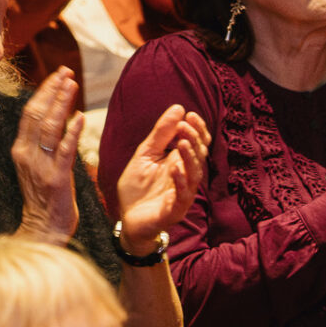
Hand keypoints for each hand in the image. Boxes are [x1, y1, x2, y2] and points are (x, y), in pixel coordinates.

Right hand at [13, 69, 84, 242]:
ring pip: (49, 128)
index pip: (30, 112)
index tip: (58, 74)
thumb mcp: (36, 164)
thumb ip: (43, 140)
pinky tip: (79, 117)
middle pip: (37, 114)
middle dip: (52, 90)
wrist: (43, 227)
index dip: (44, 91)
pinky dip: (71, 132)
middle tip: (66, 71)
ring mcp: (40, 166)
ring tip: (72, 85)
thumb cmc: (44, 196)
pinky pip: (64, 151)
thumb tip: (57, 112)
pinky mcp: (56, 178)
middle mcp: (27, 154)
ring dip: (61, 103)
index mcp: (21, 149)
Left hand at [114, 105, 210, 241]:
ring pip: (194, 174)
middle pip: (199, 156)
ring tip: (182, 142)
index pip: (198, 143)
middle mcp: (186, 176)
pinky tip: (174, 169)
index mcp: (180, 162)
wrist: (126, 218)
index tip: (189, 114)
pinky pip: (183, 195)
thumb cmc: (137, 187)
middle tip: (184, 125)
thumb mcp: (145, 154)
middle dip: (194, 139)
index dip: (197, 129)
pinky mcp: (175, 210)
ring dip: (189, 157)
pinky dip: (180, 182)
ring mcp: (182, 194)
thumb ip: (160, 134)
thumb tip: (178, 107)